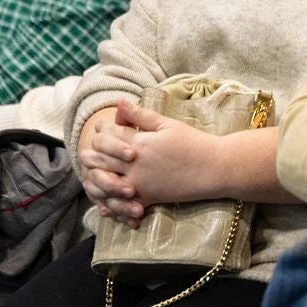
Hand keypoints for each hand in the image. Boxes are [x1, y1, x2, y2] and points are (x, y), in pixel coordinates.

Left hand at [82, 101, 222, 225]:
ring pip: (103, 182)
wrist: (214, 168)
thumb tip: (120, 102)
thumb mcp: (168, 124)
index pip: (107, 134)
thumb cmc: (194, 143)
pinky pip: (119, 203)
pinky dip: (109, 201)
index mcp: (140, 141)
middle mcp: (135, 164)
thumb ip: (141, 114)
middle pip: (99, 157)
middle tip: (93, 149)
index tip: (104, 127)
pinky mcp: (146, 198)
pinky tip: (106, 196)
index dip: (101, 129)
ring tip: (95, 171)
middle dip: (92, 152)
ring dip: (95, 177)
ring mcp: (139, 183)